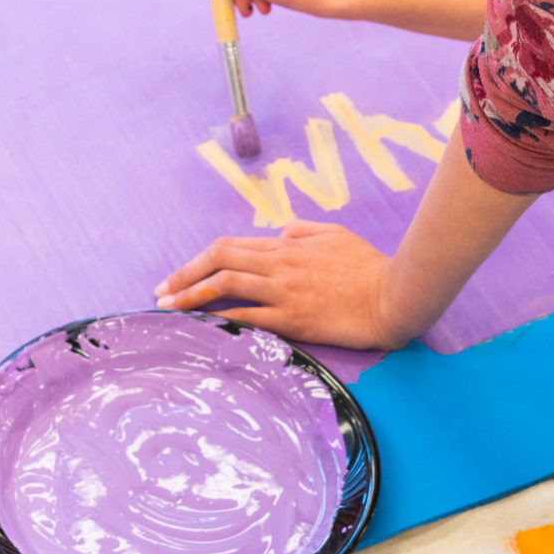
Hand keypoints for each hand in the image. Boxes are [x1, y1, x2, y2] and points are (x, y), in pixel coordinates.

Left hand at [154, 220, 402, 348]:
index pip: (232, 246)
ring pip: (226, 285)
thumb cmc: (369, 266)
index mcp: (288, 244)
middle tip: (159, 292)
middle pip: (219, 262)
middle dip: (183, 275)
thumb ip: (302, 230)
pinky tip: (202, 323)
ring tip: (168, 308)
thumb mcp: (335, 234)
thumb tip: (278, 232)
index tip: (178, 275)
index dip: (199, 259)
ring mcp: (284, 291)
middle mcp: (280, 265)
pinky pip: (248, 316)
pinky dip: (221, 317)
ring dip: (191, 295)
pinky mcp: (293, 319)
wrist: (393, 296)